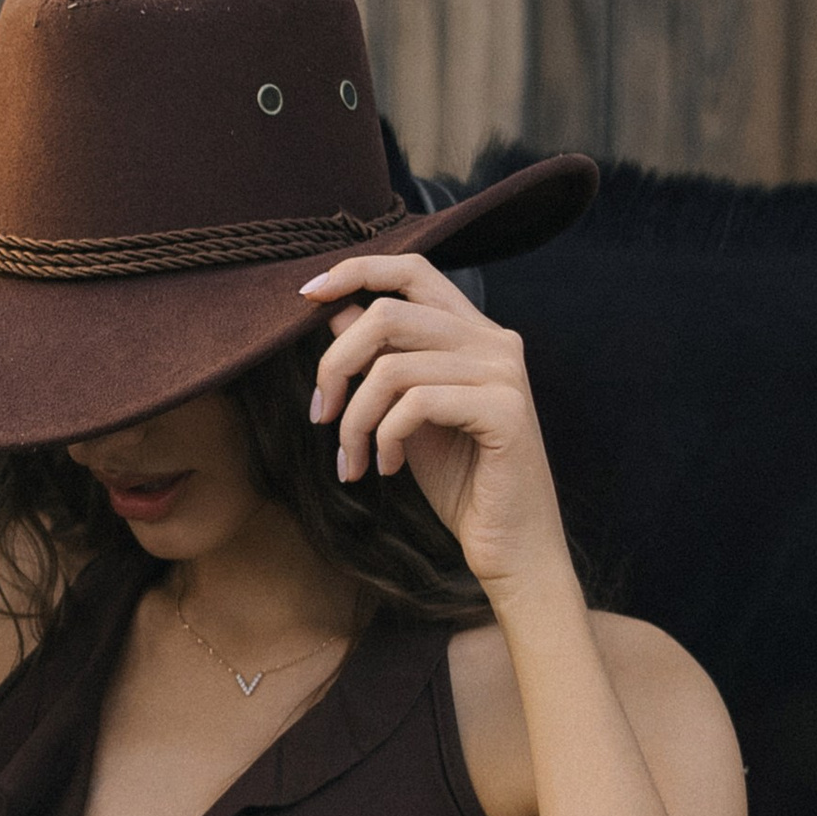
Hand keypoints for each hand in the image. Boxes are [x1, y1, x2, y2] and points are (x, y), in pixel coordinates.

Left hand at [298, 251, 572, 603]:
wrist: (509, 544)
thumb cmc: (459, 480)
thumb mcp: (404, 411)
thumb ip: (380, 357)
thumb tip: (334, 309)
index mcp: (473, 332)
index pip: (413, 271)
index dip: (356, 271)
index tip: (307, 294)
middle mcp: (494, 340)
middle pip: (387, 315)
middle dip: (334, 365)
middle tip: (319, 414)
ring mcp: (504, 372)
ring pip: (392, 368)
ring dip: (354, 420)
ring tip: (352, 460)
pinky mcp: (505, 409)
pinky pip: (416, 403)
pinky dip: (384, 438)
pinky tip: (387, 468)